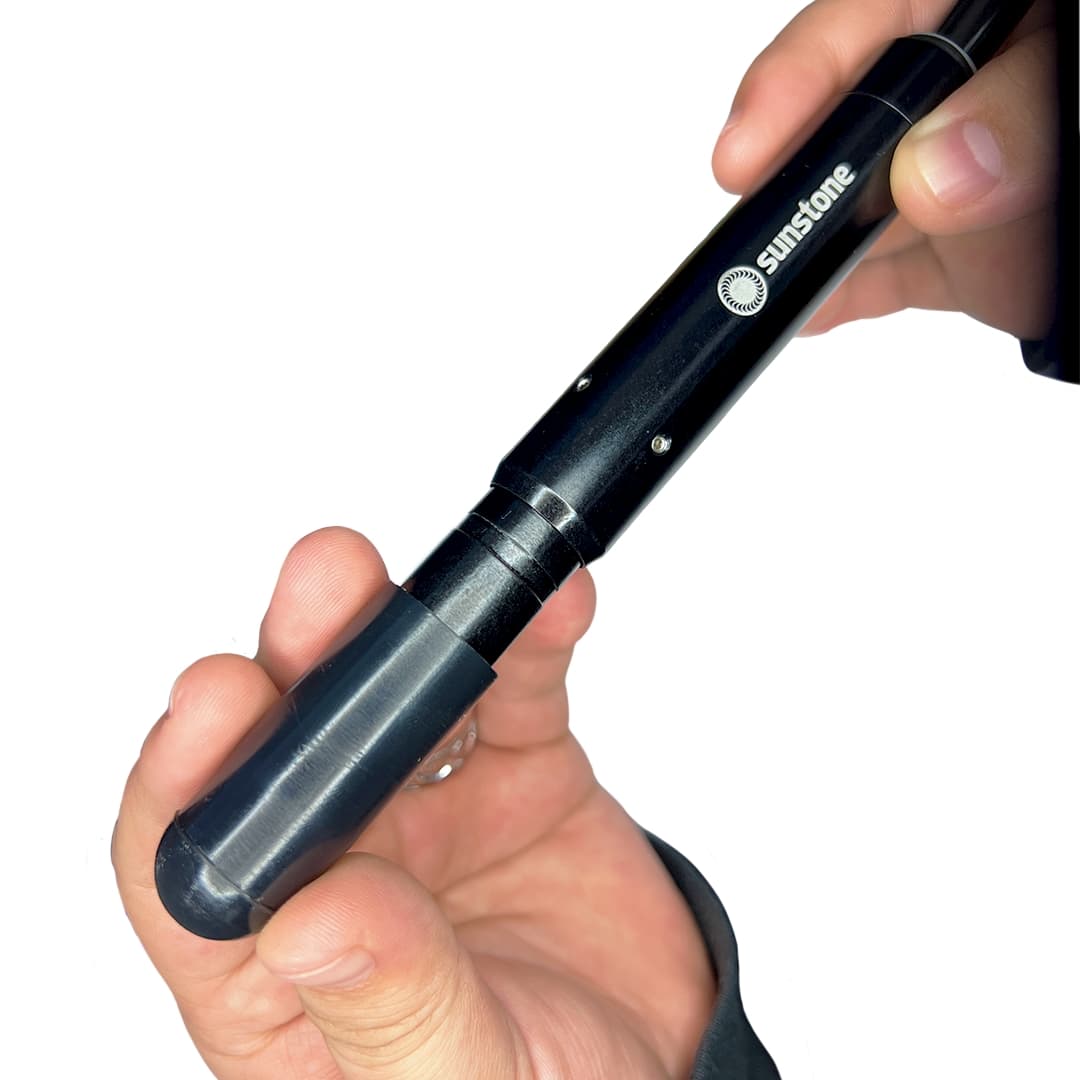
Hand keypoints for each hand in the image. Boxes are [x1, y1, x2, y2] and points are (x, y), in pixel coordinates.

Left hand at [113, 527, 713, 1078]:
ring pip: (395, 697)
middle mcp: (341, 869)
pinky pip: (516, 688)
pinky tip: (545, 605)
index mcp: (282, 969)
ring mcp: (426, 809)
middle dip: (301, 660)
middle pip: (292, 750)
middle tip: (323, 591)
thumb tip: (306, 922)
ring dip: (403, 625)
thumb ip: (387, 1007)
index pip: (195, 867)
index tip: (216, 703)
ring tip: (433, 584)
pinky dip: (530, 639)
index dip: (190, 777)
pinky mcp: (514, 766)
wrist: (665, 1066)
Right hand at [713, 0, 1057, 338]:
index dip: (802, 74)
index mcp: (1002, 18)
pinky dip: (844, 298)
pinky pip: (887, 274)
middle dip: (795, 170)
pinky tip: (808, 313)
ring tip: (763, 283)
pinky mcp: (956, 252)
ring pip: (860, 209)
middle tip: (749, 220)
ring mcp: (957, 178)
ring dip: (808, 250)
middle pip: (854, 119)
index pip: (881, 19)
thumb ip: (1022, 115)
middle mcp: (967, 94)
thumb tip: (933, 167)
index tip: (749, 150)